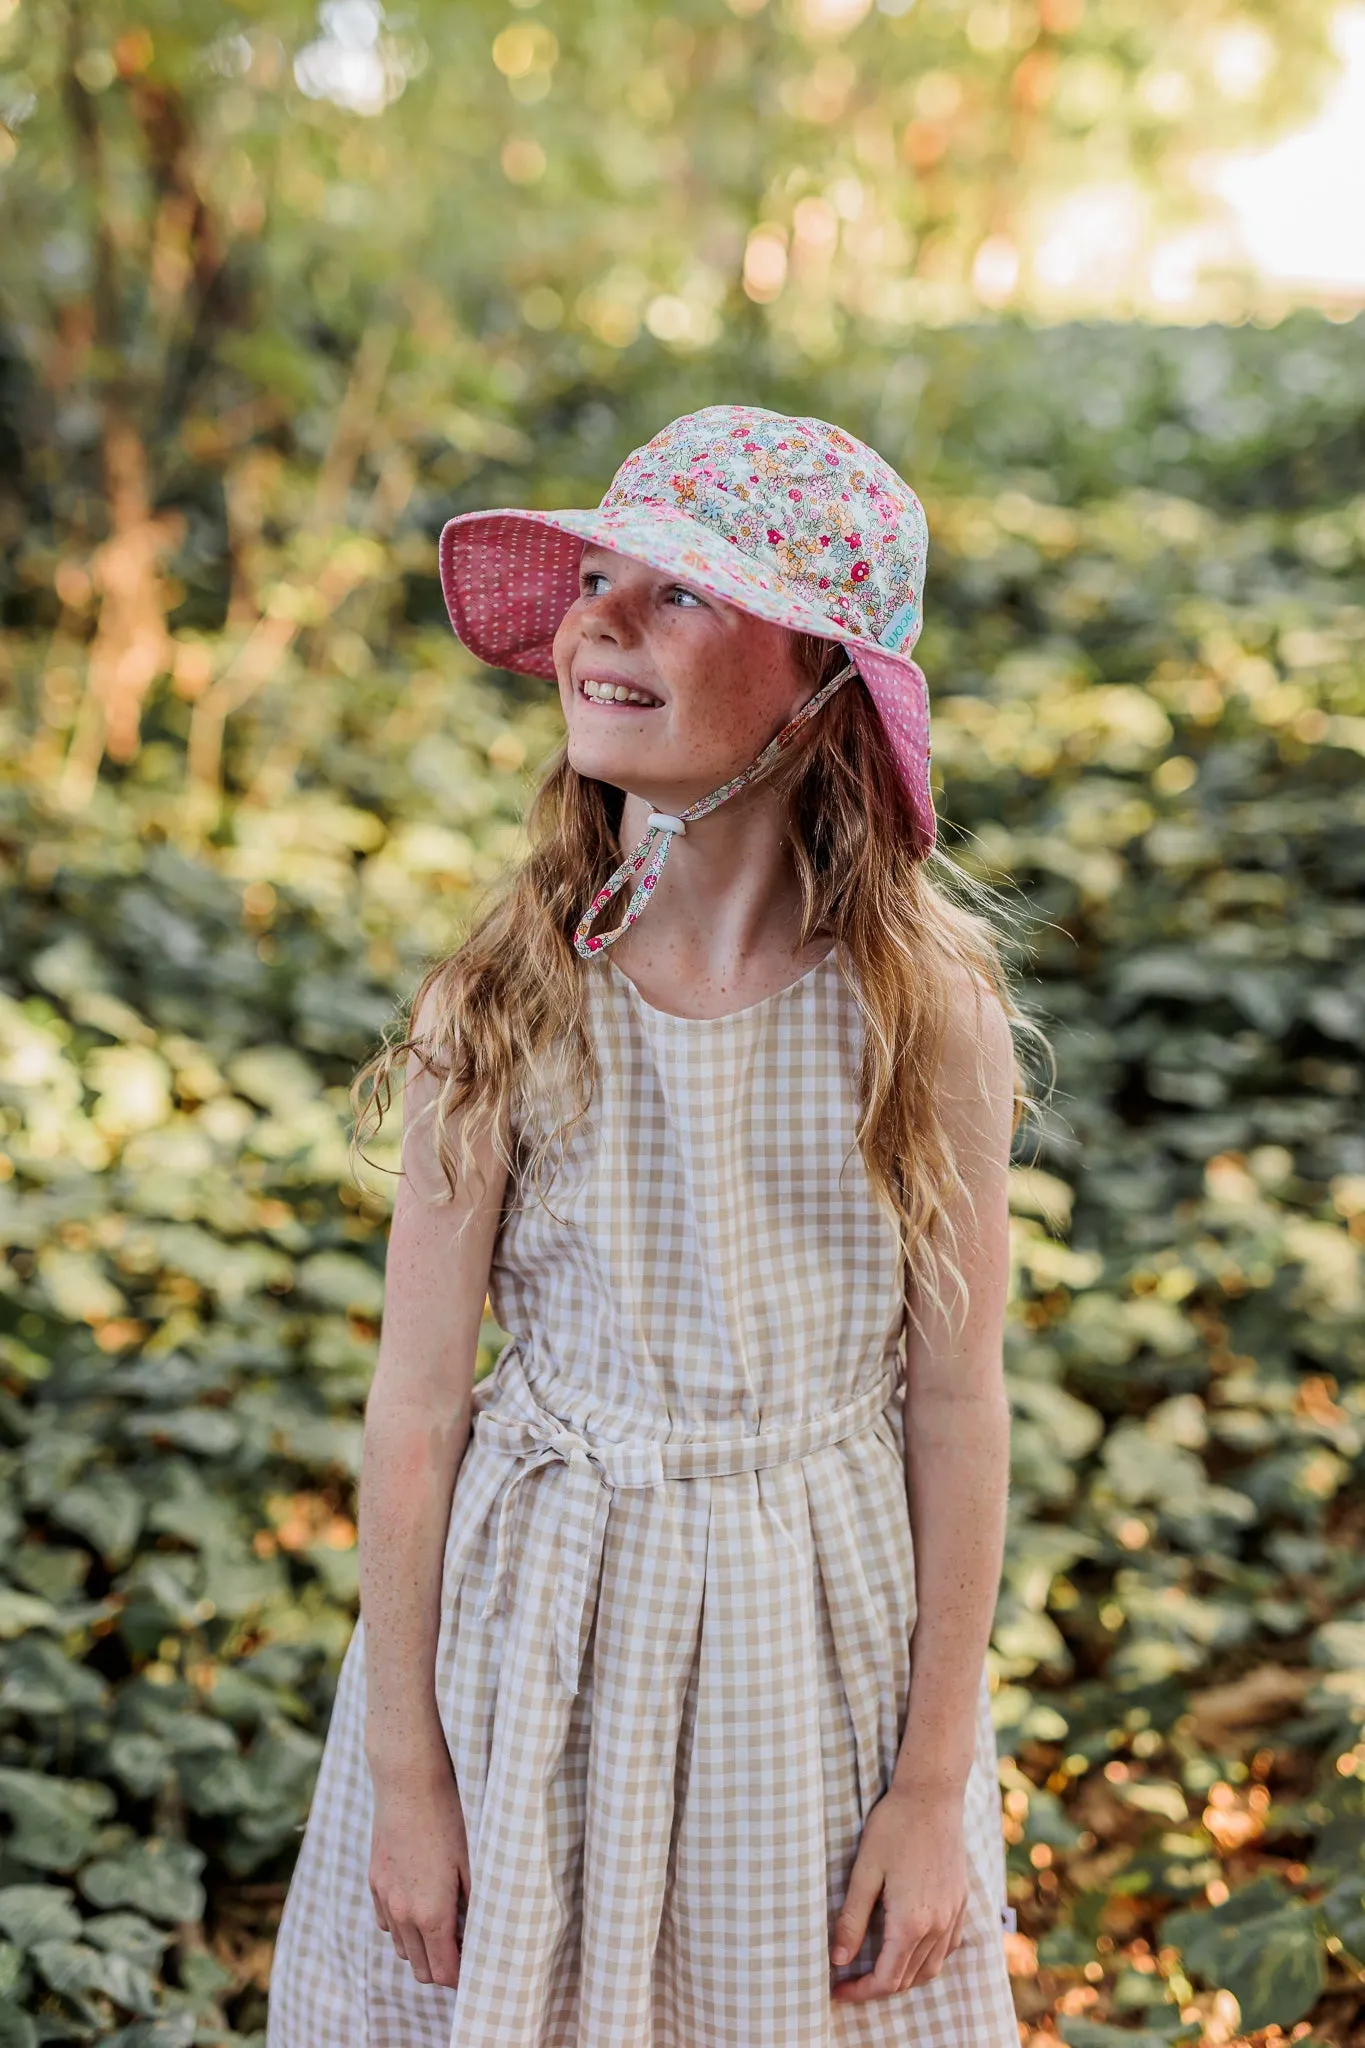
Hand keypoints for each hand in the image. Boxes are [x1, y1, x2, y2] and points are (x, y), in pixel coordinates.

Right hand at [368, 1748, 470, 1988]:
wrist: (408, 1784)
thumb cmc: (448, 1819)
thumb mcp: (471, 1863)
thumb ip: (472, 1906)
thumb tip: (476, 1933)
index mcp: (431, 1914)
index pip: (442, 1972)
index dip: (460, 1978)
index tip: (473, 1969)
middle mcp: (403, 1914)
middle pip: (419, 1968)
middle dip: (440, 1969)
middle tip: (461, 1953)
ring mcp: (385, 1898)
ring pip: (400, 1948)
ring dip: (421, 1948)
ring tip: (442, 1930)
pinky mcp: (374, 1881)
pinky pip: (386, 1922)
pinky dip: (402, 1926)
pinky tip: (419, 1906)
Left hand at [830, 1781, 967, 2002]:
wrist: (932, 1795)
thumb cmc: (893, 1826)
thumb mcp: (864, 1870)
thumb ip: (852, 1919)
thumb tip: (838, 1960)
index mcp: (911, 1922)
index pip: (886, 1980)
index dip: (860, 1993)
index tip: (837, 1992)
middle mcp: (937, 1926)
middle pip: (908, 1979)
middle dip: (877, 1987)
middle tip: (849, 1980)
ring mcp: (953, 1915)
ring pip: (930, 1969)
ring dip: (903, 1977)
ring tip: (876, 1970)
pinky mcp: (961, 1902)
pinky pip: (947, 1948)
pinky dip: (927, 1959)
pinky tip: (910, 1948)